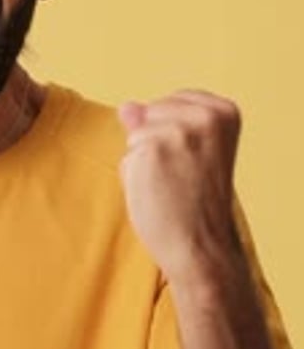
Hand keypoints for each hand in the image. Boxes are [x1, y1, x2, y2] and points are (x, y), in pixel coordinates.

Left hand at [118, 90, 241, 285]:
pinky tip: (156, 193)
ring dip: (142, 160)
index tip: (193, 162)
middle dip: (155, 142)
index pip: (172, 101)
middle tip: (181, 177)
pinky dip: (133, 176)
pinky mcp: (152, 149)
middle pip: (151, 111)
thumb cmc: (195, 203)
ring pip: (136, 133)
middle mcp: (205, 116)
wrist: (202, 247)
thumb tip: (127, 107)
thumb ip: (158, 123)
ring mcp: (178, 131)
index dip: (171, 134)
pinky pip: (127, 155)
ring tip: (169, 185)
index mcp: (223, 111)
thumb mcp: (187, 152)